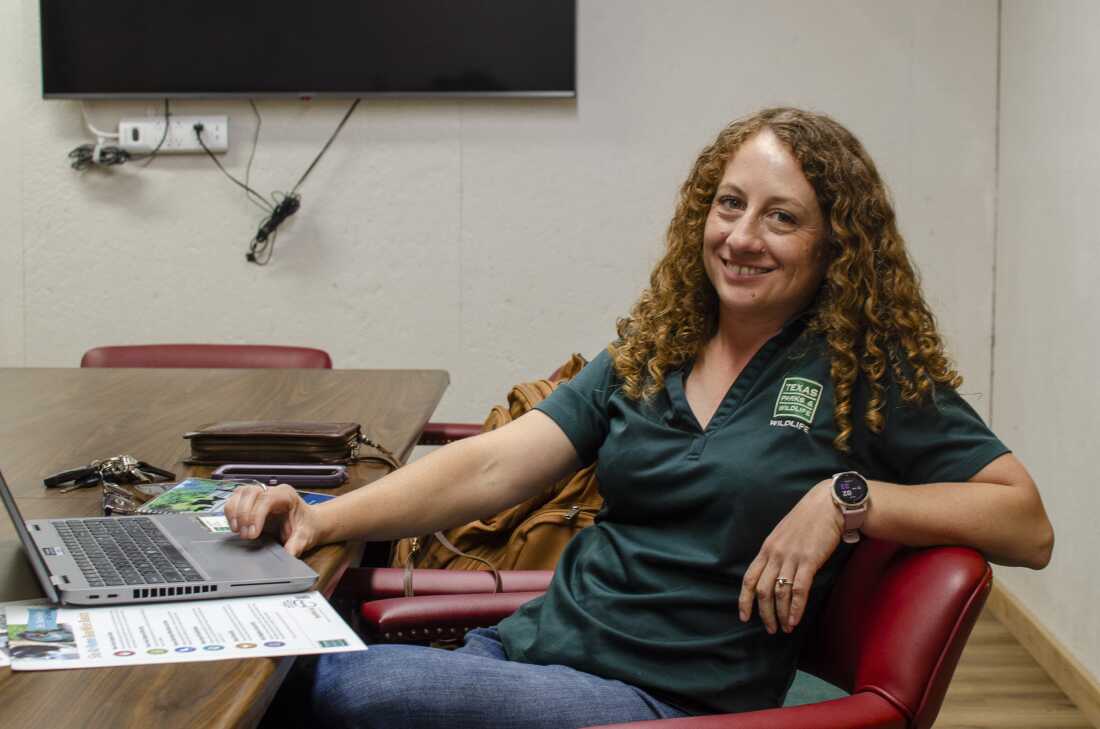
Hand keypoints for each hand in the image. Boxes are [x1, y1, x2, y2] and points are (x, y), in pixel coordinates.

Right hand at [223, 483, 320, 556]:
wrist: (308, 523)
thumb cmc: (307, 526)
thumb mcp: (304, 537)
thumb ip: (296, 546)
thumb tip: (287, 555)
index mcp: (287, 495)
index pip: (266, 499)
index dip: (255, 515)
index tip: (252, 534)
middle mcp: (273, 491)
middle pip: (250, 493)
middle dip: (244, 515)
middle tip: (245, 535)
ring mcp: (261, 493)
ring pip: (240, 493)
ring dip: (234, 512)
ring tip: (238, 531)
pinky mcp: (252, 500)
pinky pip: (235, 499)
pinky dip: (231, 512)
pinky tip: (236, 526)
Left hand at [738, 480, 843, 633]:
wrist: (828, 505)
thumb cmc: (808, 520)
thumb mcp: (784, 535)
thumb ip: (776, 553)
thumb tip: (774, 573)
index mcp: (767, 548)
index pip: (749, 578)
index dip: (744, 600)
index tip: (744, 617)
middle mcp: (775, 554)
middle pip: (762, 590)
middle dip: (764, 613)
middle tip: (770, 628)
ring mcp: (791, 557)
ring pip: (779, 593)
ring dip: (780, 614)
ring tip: (784, 628)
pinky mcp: (809, 561)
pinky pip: (798, 590)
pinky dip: (795, 608)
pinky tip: (794, 620)